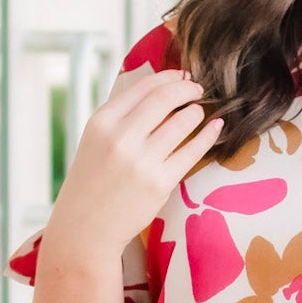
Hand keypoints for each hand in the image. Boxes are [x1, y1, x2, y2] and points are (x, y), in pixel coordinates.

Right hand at [45, 64, 222, 261]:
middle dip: (188, 89)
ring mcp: (141, 161)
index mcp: (102, 121)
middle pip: (165, 99)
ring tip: (200, 112)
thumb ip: (122, 114)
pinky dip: (207, 135)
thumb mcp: (96, 139)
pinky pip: (192, 151)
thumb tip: (159, 87)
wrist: (86, 226)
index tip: (183, 76)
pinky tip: (216, 127)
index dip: (169, 77)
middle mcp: (121, 137)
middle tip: (198, 89)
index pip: (143, 87)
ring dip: (197, 112)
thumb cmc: (93, 180)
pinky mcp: (160, 183)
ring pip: (182, 122)